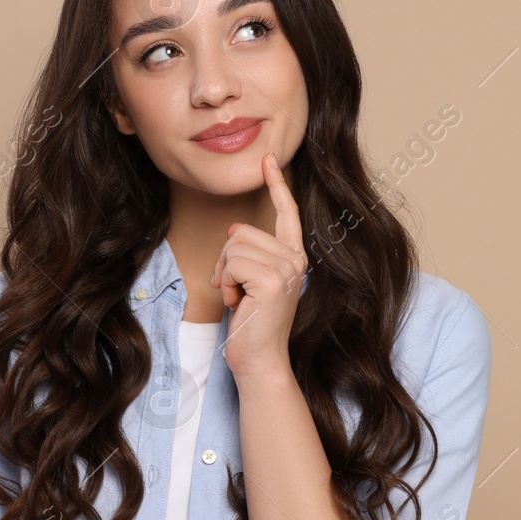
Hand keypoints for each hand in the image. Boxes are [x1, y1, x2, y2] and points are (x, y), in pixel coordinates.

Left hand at [213, 152, 306, 381]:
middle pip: (242, 232)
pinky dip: (226, 284)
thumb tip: (234, 230)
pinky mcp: (272, 280)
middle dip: (226, 260)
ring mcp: (287, 269)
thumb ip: (248, 254)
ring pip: (234, 246)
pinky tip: (239, 304)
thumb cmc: (252, 324)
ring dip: (225, 274)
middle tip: (235, 290)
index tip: (268, 159)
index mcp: (293, 257)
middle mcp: (295, 259)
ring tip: (238, 298)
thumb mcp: (250, 281)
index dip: (276, 184)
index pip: (286, 213)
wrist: (260, 360)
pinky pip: (232, 263)